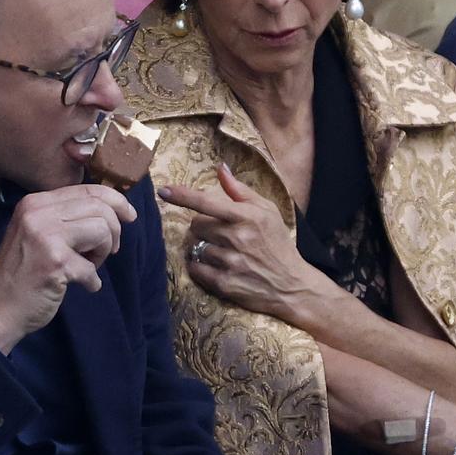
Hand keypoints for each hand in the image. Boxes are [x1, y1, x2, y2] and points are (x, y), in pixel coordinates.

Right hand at [0, 185, 137, 353]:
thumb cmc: (23, 273)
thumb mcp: (39, 233)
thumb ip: (68, 217)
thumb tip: (114, 208)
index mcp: (36, 202)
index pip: (88, 190)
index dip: (116, 201)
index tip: (129, 216)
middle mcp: (38, 212)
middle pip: (100, 208)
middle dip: (113, 232)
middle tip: (104, 253)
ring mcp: (45, 236)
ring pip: (102, 230)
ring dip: (102, 254)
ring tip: (86, 268)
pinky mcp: (54, 262)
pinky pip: (93, 267)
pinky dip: (92, 282)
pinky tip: (80, 286)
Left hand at [158, 164, 333, 323]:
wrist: (292, 286)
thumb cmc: (278, 244)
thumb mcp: (268, 212)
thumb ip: (241, 191)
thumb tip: (221, 169)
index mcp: (247, 216)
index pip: (207, 202)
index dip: (182, 196)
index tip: (163, 190)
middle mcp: (237, 238)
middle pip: (197, 225)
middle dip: (203, 227)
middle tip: (220, 233)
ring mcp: (230, 262)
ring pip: (196, 247)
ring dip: (203, 247)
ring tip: (222, 252)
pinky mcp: (224, 284)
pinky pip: (196, 268)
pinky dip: (200, 266)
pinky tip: (216, 266)